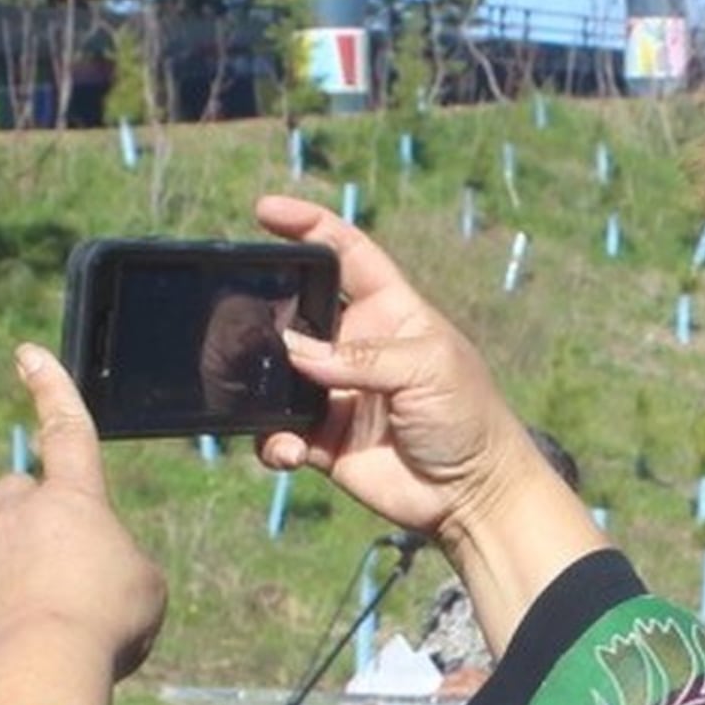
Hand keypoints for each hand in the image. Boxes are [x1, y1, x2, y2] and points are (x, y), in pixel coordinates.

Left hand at [0, 344, 166, 704]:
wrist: (38, 669)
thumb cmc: (106, 623)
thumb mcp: (143, 588)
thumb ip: (116, 565)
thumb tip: (91, 574)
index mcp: (72, 501)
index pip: (67, 430)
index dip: (52, 389)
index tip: (26, 354)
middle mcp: (14, 516)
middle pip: (13, 492)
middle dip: (28, 516)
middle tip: (53, 566)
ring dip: (0, 567)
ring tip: (30, 617)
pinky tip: (11, 652)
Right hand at [252, 194, 603, 644]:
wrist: (470, 493)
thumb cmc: (466, 416)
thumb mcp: (427, 368)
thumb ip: (361, 356)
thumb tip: (295, 349)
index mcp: (389, 310)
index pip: (345, 252)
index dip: (309, 225)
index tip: (265, 211)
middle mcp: (356, 346)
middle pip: (296, 310)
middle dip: (264, 310)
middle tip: (234, 318)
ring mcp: (336, 392)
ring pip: (278, 375)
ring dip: (260, 385)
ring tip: (261, 397)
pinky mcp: (322, 440)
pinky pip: (279, 433)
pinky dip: (272, 441)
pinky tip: (287, 451)